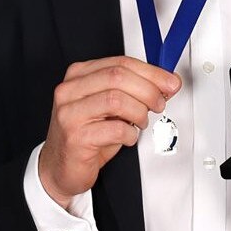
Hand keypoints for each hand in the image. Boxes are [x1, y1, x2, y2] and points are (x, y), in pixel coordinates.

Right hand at [39, 56, 180, 208]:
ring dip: (139, 112)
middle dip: (148, 90)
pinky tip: (128, 137)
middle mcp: (70, 90)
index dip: (151, 72)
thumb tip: (167, 83)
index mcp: (79, 75)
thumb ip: (135, 90)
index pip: (120, 63)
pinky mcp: (75, 137)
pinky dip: (130, 134)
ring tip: (140, 121)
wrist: (60, 167)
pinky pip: (115, 129)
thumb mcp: (112, 106)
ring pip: (117, 100)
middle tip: (159, 104)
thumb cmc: (87, 134)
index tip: (170, 83)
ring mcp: (70, 113)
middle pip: (118, 77)